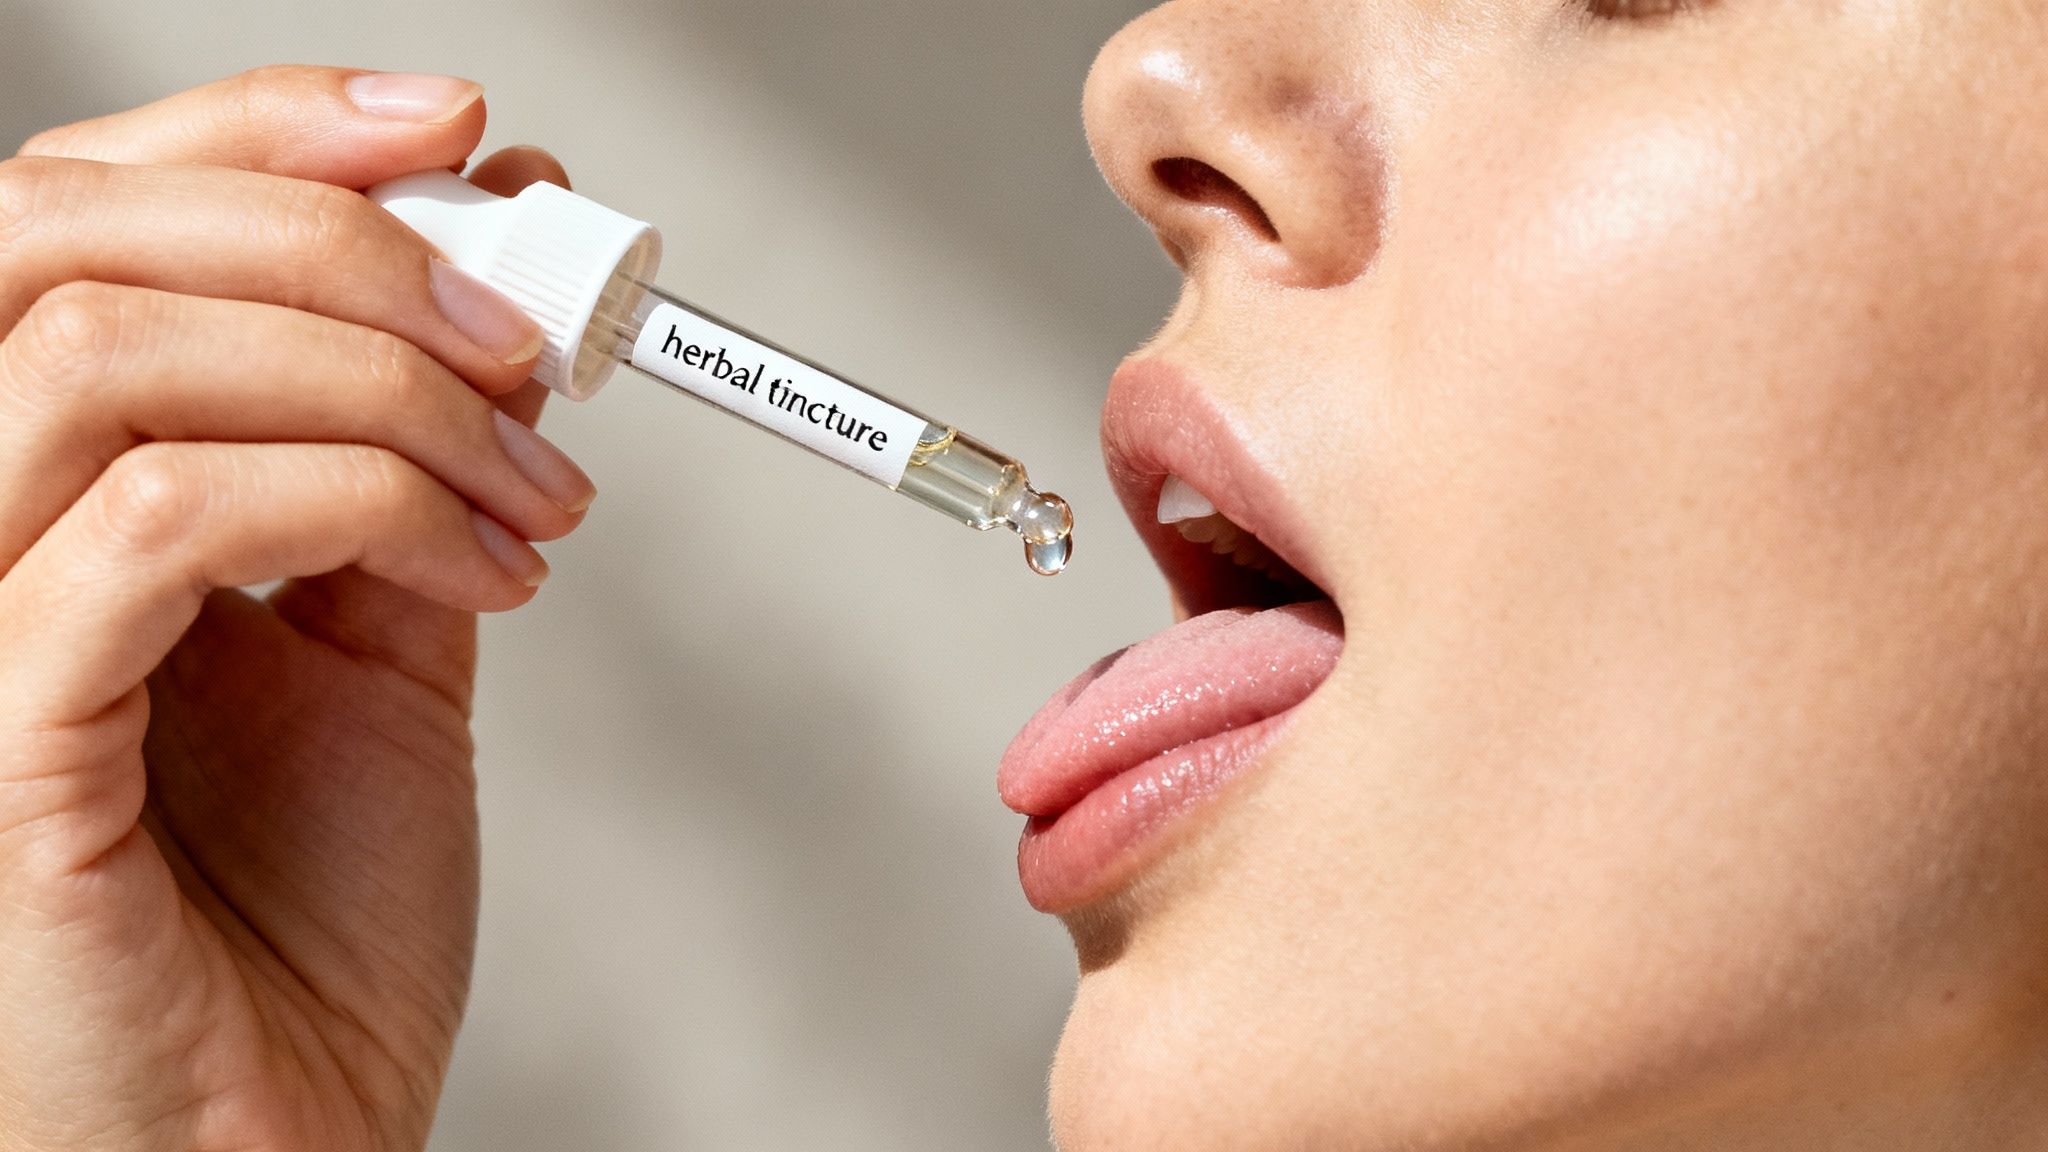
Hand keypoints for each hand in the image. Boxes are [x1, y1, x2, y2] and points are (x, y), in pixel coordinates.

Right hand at [0, 68, 589, 1150]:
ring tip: (535, 494)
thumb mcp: (376, 639)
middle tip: (527, 334)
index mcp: (28, 481)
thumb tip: (499, 247)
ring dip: (379, 384)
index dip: (266, 128)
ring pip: (95, 353)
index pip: (77, 208)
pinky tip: (487, 577)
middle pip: (56, 232)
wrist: (279, 1147)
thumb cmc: (303, 923)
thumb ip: (405, 452)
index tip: (471, 133)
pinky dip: (360, 503)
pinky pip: (153, 523)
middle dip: (334, 236)